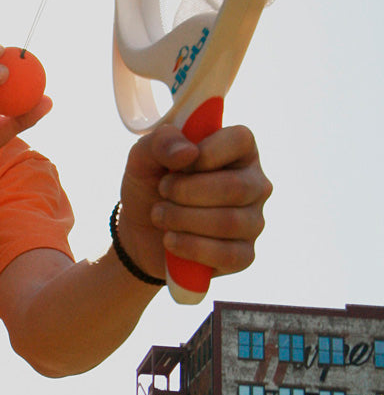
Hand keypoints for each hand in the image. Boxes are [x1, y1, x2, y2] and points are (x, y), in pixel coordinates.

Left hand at [116, 122, 271, 281]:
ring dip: (183, 219)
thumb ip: (161, 142)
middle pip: (236, 187)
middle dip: (187, 192)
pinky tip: (170, 241)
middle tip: (162, 191)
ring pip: (230, 222)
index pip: (241, 140)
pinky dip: (192, 248)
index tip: (179, 164)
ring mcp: (252, 221)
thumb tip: (189, 152)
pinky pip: (229, 255)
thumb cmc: (151, 186)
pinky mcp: (243, 255)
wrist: (140, 232)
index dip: (207, 152)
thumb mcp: (143, 157)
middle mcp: (254, 184)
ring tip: (159, 215)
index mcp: (238, 151)